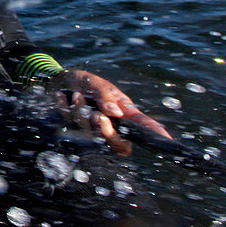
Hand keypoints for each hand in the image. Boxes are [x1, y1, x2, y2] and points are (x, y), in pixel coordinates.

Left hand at [52, 69, 170, 155]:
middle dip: (106, 133)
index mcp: (124, 112)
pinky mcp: (74, 132)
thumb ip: (105, 96)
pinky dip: (65, 109)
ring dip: (81, 113)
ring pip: (92, 135)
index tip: (168, 140)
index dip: (156, 134)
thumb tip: (115, 113)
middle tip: (96, 115)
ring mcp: (94, 131)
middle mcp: (113, 125)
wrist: (57, 80)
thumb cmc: (85, 82)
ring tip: (76, 96)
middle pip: (120, 145)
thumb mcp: (96, 83)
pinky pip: (70, 127)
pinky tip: (63, 98)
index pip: (144, 126)